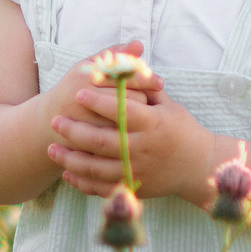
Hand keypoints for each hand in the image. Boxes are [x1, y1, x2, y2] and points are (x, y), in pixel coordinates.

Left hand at [47, 63, 224, 202]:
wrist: (198, 167)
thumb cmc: (182, 130)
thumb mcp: (168, 105)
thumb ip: (143, 87)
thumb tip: (121, 63)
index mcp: (154, 124)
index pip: (123, 111)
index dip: (99, 103)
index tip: (78, 93)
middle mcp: (145, 149)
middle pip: (104, 141)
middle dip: (76, 131)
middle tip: (55, 121)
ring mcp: (139, 172)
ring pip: (99, 168)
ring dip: (72, 159)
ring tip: (51, 149)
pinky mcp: (135, 188)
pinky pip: (103, 187)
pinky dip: (83, 182)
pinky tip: (67, 172)